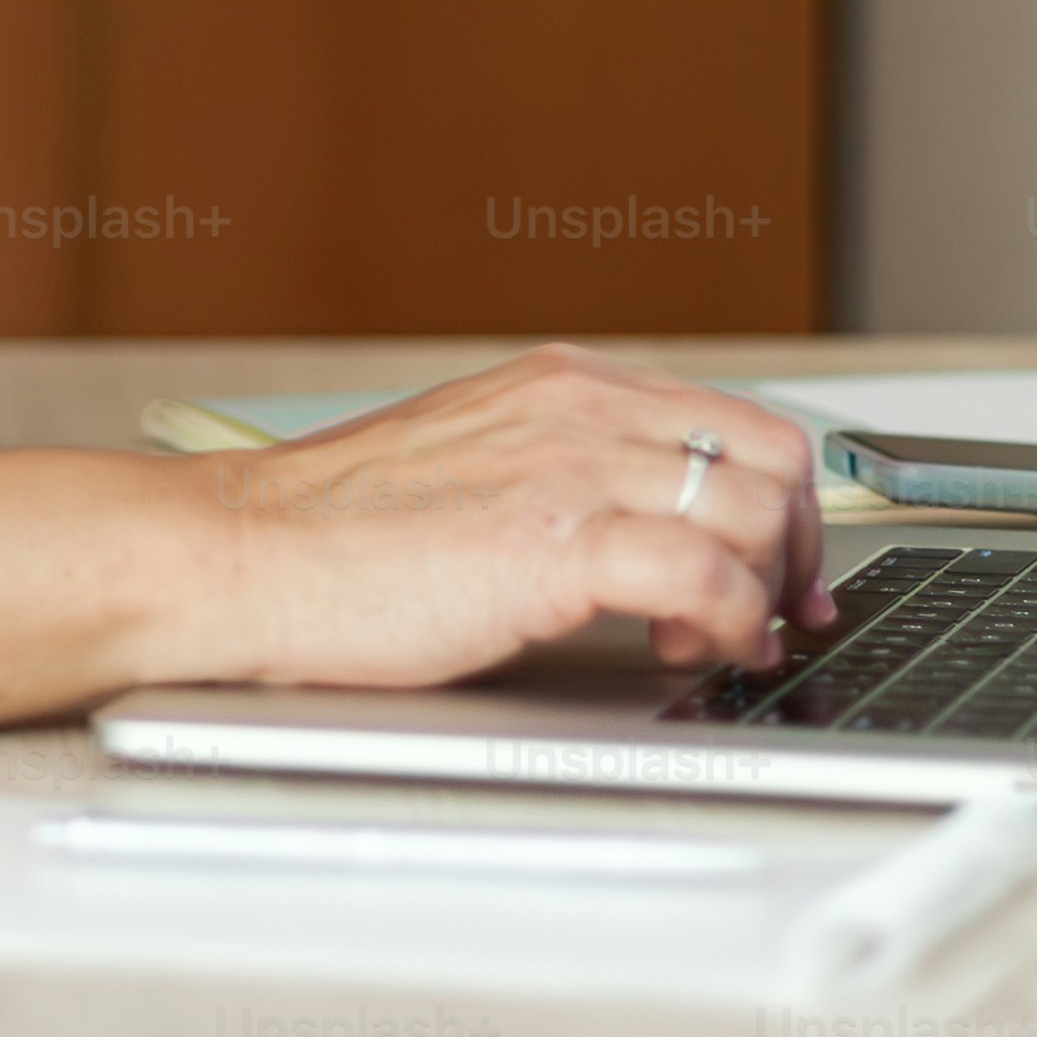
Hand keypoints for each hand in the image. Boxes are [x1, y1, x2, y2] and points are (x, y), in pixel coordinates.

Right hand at [191, 349, 830, 690]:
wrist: (239, 556)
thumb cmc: (329, 534)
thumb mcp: (470, 466)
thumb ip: (556, 476)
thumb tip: (635, 535)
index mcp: (561, 385)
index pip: (735, 420)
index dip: (783, 506)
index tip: (784, 571)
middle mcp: (578, 408)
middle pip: (770, 457)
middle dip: (797, 549)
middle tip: (773, 617)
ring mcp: (569, 467)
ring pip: (754, 510)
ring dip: (761, 593)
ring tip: (711, 642)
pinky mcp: (553, 541)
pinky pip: (705, 570)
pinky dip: (730, 620)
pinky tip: (697, 651)